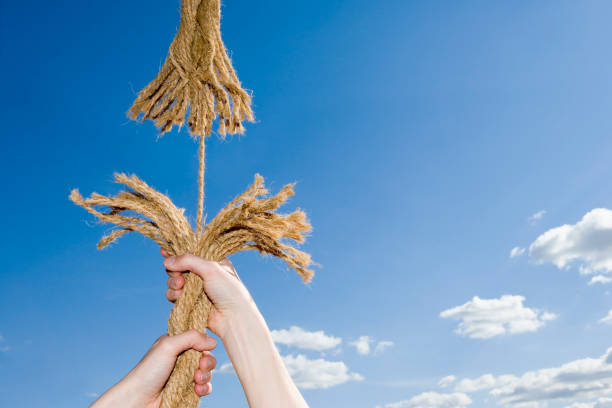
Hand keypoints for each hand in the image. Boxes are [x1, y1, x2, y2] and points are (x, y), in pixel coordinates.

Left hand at [90, 330, 216, 407]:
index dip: (205, 345)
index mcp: (176, 345)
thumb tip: (213, 341)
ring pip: (206, 373)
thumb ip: (191, 338)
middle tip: (201, 367)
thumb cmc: (148, 371)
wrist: (138, 400)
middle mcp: (181, 359)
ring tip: (197, 380)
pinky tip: (198, 390)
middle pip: (206, 357)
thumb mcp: (168, 346)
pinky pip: (204, 388)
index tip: (204, 350)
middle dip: (208, 362)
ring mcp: (184, 376)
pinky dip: (205, 388)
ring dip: (206, 376)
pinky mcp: (186, 391)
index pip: (198, 341)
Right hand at [162, 249, 255, 338]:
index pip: (191, 252)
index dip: (177, 252)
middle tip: (179, 276)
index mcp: (212, 262)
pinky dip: (174, 295)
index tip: (164, 251)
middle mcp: (203, 274)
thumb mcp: (211, 269)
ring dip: (173, 282)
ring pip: (174, 281)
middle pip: (179, 267)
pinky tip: (179, 297)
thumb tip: (167, 261)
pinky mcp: (190, 302)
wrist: (233, 318)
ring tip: (180, 286)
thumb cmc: (228, 290)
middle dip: (175, 270)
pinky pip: (174, 295)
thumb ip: (188, 261)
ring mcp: (196, 288)